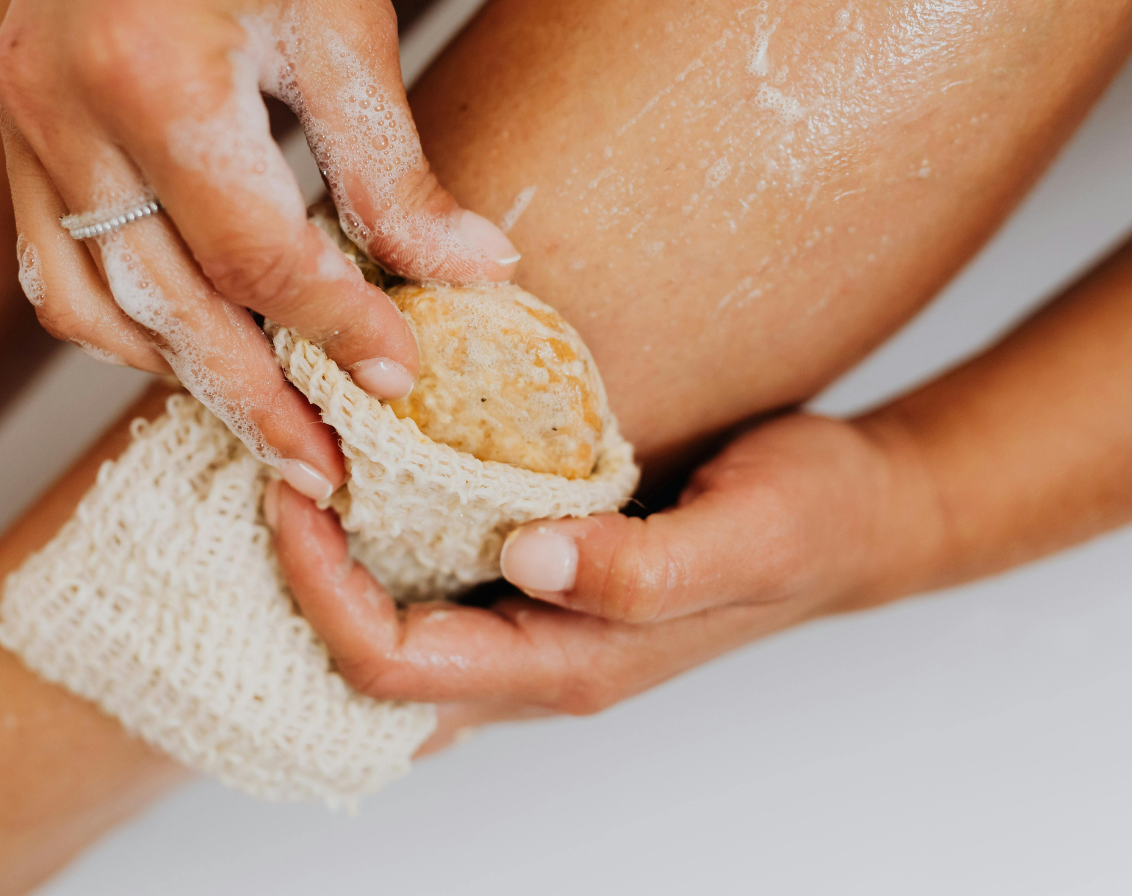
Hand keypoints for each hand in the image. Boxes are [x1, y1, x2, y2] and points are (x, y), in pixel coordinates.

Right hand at [0, 0, 519, 499]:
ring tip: (265, 423)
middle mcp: (61, 109)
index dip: (333, 328)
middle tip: (324, 470)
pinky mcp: (12, 128)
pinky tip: (189, 345)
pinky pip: (53, 268)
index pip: (253, 253)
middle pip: (163, 306)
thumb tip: (468, 276)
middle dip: (253, 399)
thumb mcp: (339, 20)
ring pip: (89, 306)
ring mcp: (20, 122)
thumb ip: (392, 164)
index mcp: (153, 73)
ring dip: (180, 373)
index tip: (401, 384)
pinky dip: (123, 323)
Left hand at [265, 412, 946, 743]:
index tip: (292, 488)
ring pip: (388, 634)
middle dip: (298, 581)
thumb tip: (525, 559)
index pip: (392, 662)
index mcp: (567, 664)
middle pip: (366, 664)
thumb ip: (644, 569)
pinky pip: (426, 591)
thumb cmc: (812, 520)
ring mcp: (529, 631)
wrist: (858, 518)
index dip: (319, 589)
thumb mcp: (750, 534)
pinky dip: (375, 546)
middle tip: (273, 469)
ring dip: (326, 567)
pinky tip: (359, 477)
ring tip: (295, 468)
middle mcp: (532, 661)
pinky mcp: (535, 589)